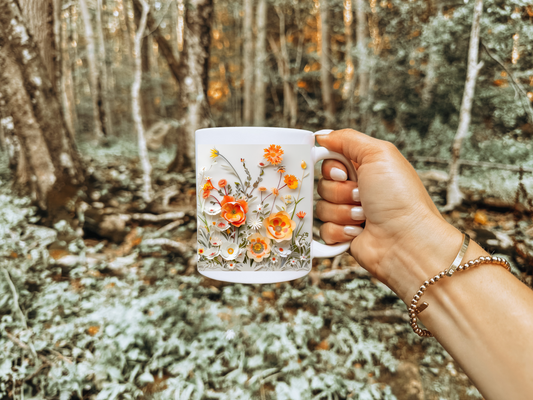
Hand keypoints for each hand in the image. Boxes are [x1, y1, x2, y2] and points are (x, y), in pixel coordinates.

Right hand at [316, 129, 462, 302]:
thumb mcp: (379, 154)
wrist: (407, 240)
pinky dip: (340, 231)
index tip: (343, 174)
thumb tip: (322, 136)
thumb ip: (348, 139)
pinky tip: (358, 231)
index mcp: (364, 168)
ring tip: (364, 216)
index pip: (329, 161)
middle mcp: (355, 189)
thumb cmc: (400, 197)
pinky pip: (323, 230)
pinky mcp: (344, 235)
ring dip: (342, 212)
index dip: (331, 168)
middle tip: (361, 196)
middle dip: (340, 191)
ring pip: (321, 208)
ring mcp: (349, 213)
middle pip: (322, 184)